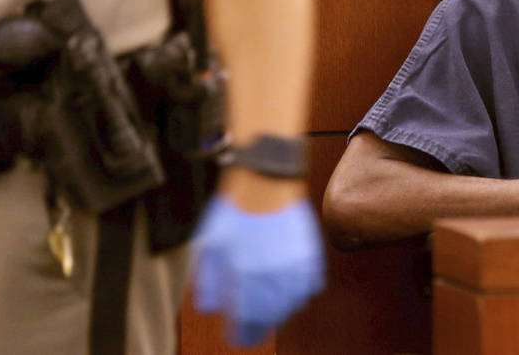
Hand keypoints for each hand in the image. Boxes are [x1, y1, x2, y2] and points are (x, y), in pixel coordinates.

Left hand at [191, 195, 325, 346]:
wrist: (265, 180)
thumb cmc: (236, 210)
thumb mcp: (209, 244)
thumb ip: (208, 280)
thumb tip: (210, 307)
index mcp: (247, 275)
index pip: (247, 320)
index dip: (242, 334)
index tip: (237, 338)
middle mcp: (274, 274)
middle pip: (272, 316)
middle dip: (261, 327)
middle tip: (253, 331)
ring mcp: (296, 264)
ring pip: (293, 304)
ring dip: (281, 312)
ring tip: (270, 311)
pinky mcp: (310, 253)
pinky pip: (310, 286)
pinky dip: (300, 294)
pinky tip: (289, 290)